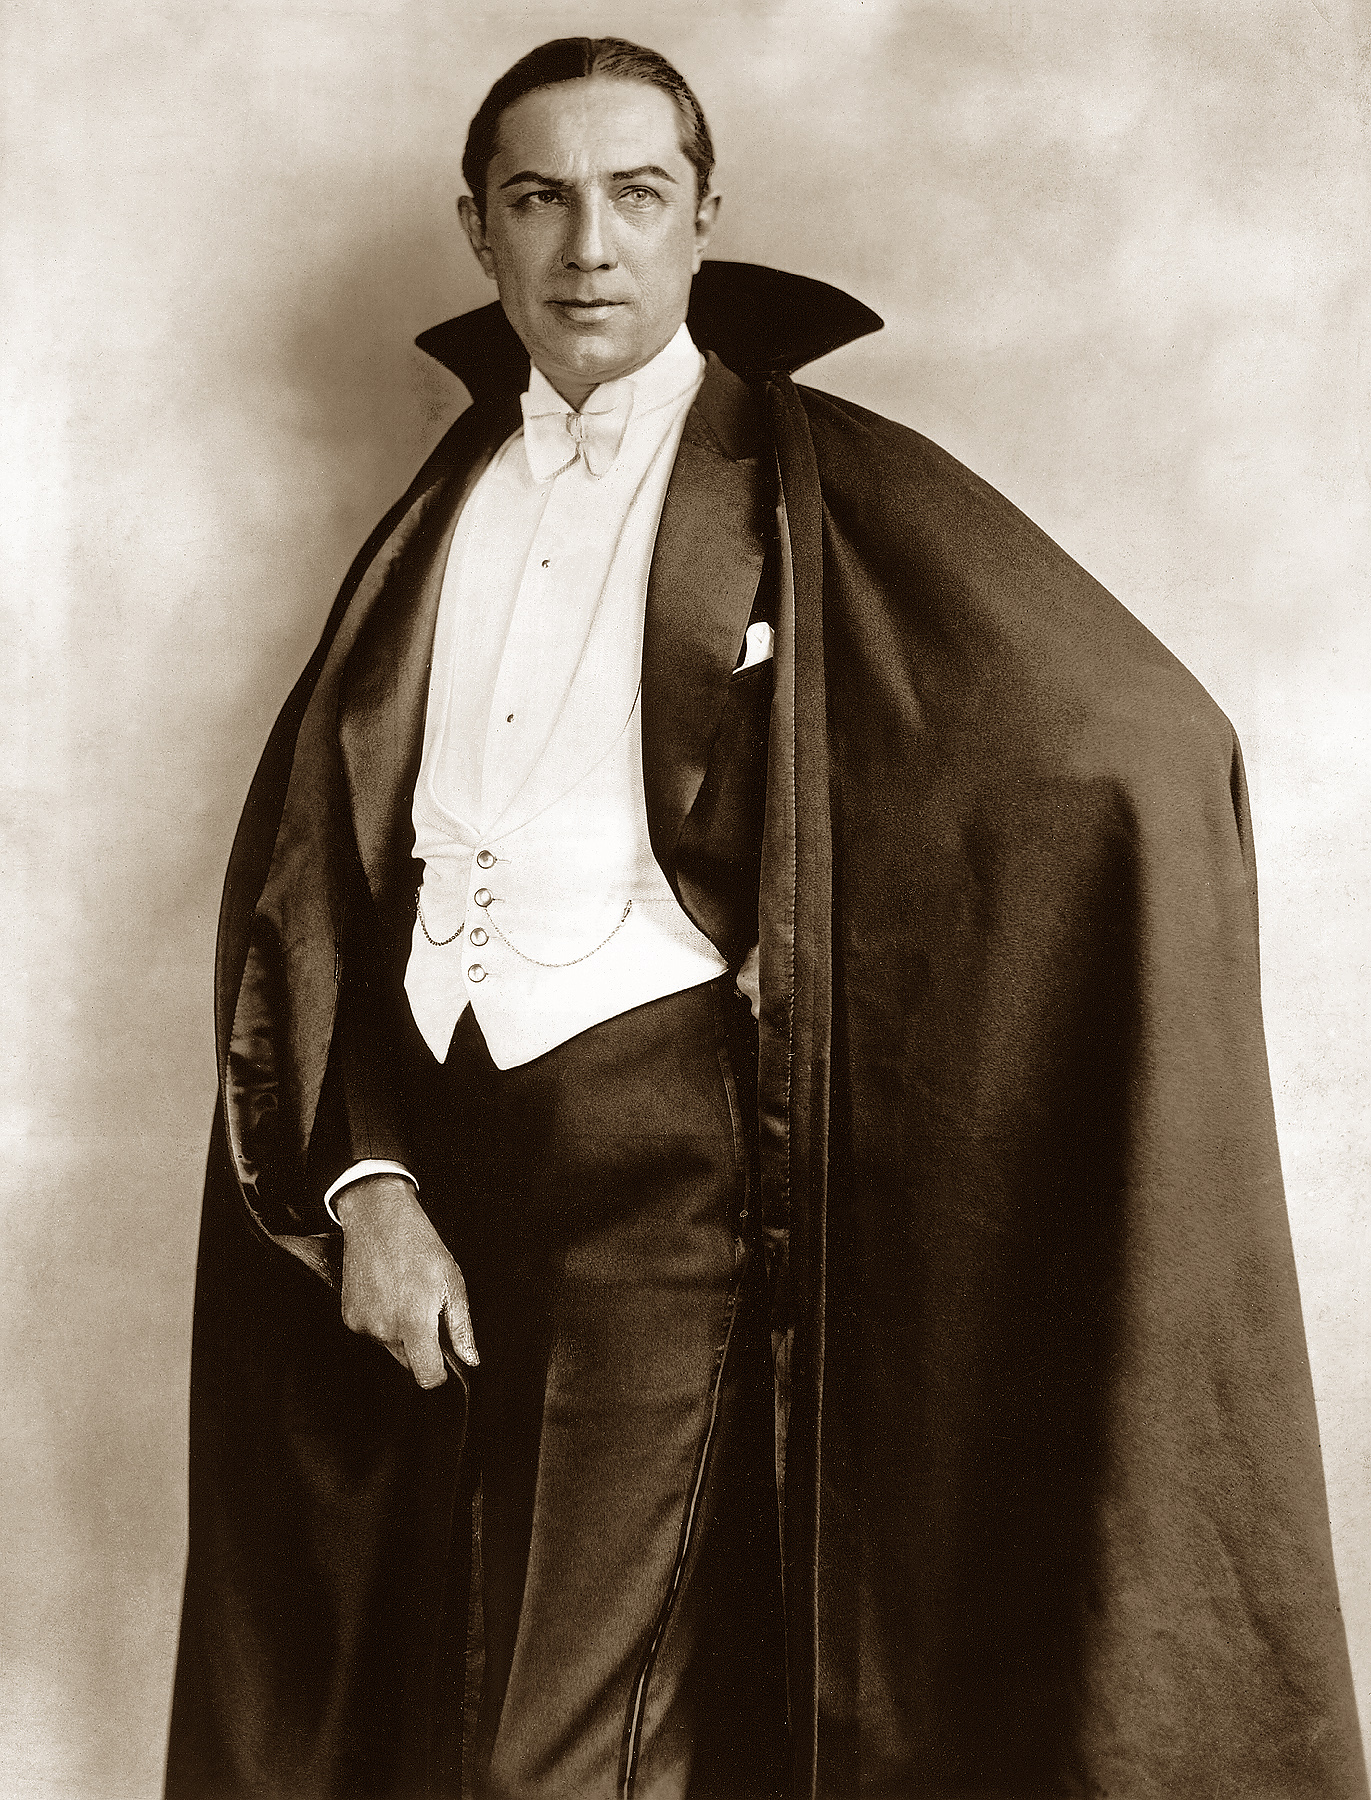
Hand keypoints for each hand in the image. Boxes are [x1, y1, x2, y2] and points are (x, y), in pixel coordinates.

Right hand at [335, 1174, 478, 1387]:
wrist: (378, 1218)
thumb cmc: (419, 1245)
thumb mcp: (452, 1282)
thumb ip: (461, 1327)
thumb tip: (470, 1359)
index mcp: (413, 1323)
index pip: (427, 1376)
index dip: (440, 1373)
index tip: (446, 1360)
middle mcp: (384, 1329)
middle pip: (410, 1361)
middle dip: (422, 1345)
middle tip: (427, 1308)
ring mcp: (363, 1324)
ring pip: (391, 1346)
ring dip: (401, 1331)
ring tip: (406, 1293)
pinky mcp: (349, 1317)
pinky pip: (372, 1332)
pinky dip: (382, 1320)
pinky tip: (388, 1291)